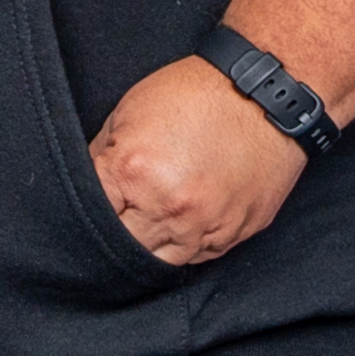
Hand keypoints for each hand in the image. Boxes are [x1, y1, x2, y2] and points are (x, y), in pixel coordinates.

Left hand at [89, 59, 306, 266]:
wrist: (267, 94)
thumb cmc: (196, 94)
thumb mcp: (128, 112)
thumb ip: (102, 156)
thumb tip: (87, 186)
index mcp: (135, 173)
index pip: (92, 214)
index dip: (87, 209)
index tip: (93, 203)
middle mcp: (171, 208)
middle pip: (125, 248)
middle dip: (117, 234)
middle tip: (120, 215)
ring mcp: (208, 225)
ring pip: (163, 261)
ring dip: (151, 246)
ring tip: (151, 221)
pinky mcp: (238, 232)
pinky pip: (202, 256)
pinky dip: (187, 244)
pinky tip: (183, 221)